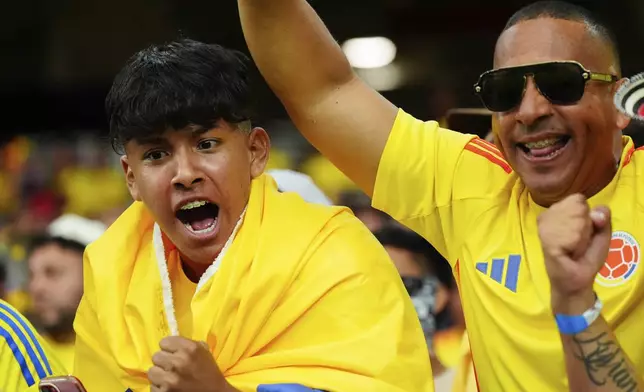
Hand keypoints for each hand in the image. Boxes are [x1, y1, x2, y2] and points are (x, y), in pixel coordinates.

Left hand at [148, 336, 233, 391]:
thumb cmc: (209, 373)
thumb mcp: (204, 353)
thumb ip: (188, 344)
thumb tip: (172, 342)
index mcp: (190, 348)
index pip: (164, 342)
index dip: (168, 349)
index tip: (173, 354)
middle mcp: (179, 362)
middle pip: (156, 356)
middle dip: (164, 362)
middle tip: (172, 368)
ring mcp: (171, 379)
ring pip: (152, 371)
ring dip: (160, 375)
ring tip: (170, 378)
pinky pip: (152, 386)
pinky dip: (160, 388)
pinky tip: (170, 388)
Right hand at [537, 194, 610, 311]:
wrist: (576, 280)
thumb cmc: (587, 256)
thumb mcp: (601, 234)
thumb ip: (603, 218)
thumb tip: (597, 212)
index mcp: (560, 209)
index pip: (577, 199)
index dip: (586, 214)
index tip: (584, 230)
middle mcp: (548, 215)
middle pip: (576, 207)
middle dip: (583, 225)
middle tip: (578, 242)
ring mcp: (544, 228)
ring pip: (573, 219)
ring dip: (579, 237)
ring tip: (573, 248)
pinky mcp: (546, 242)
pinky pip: (569, 235)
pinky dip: (575, 245)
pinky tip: (569, 253)